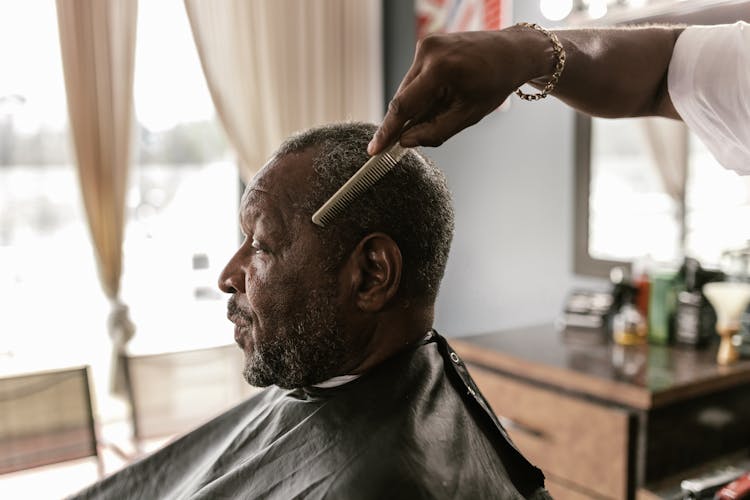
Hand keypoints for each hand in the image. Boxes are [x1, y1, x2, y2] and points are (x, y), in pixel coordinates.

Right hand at [368, 27, 547, 154]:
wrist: (512, 52)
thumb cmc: (495, 83)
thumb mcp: (468, 115)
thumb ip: (434, 132)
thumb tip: (406, 141)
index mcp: (440, 69)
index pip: (403, 106)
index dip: (387, 131)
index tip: (374, 149)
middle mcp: (428, 52)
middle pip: (404, 97)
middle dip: (408, 119)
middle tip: (419, 134)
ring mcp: (426, 44)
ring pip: (408, 88)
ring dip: (419, 104)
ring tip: (448, 104)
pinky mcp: (427, 44)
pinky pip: (415, 77)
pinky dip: (423, 91)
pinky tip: (446, 93)